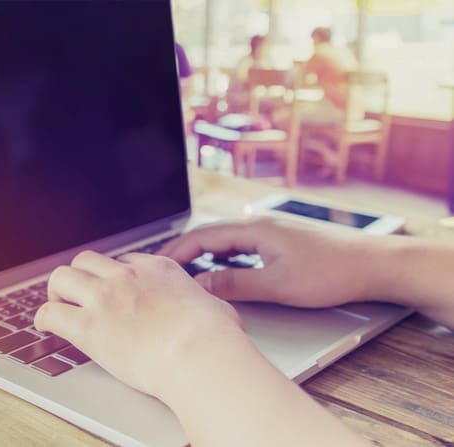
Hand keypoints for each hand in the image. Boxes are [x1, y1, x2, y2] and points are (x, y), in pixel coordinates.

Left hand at [33, 250, 245, 399]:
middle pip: (86, 261)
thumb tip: (214, 312)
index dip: (112, 275)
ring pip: (62, 277)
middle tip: (78, 294)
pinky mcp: (88, 326)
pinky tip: (45, 326)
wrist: (200, 354)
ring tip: (58, 305)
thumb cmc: (214, 336)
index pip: (122, 260)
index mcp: (156, 269)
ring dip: (57, 291)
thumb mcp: (215, 306)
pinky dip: (43, 318)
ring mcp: (104, 298)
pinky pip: (50, 312)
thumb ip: (205, 304)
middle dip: (80, 276)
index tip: (110, 289)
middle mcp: (126, 277)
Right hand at [157, 217, 383, 307]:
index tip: (157, 264)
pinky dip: (222, 257)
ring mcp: (271, 232)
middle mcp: (260, 224)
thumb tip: (201, 286)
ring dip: (203, 253)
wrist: (374, 263)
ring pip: (226, 240)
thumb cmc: (332, 271)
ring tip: (184, 270)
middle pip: (211, 234)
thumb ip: (236, 284)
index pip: (204, 235)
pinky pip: (241, 246)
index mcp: (255, 228)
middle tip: (162, 267)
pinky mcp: (281, 241)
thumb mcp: (278, 284)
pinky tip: (220, 270)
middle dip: (185, 250)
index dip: (177, 250)